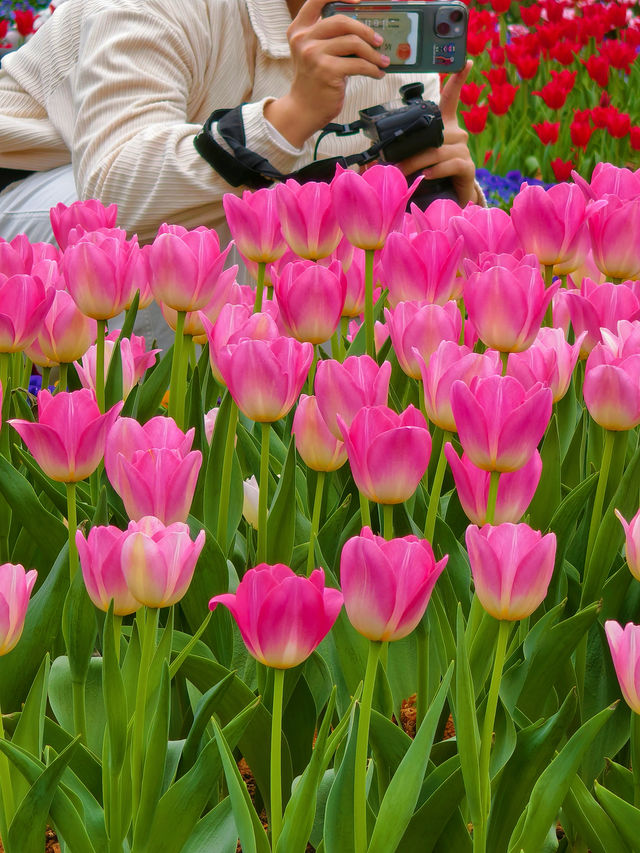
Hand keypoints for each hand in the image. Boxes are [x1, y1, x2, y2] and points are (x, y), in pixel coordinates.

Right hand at [265, 0, 389, 147]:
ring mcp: (314, 54)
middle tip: (378, 41)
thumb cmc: (314, 81)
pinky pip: (358, 64)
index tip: (358, 0)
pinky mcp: (327, 71)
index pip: (317, 0)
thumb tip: (364, 31)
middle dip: (365, 30)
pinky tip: (377, 73)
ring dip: (373, 53)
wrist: (304, 109)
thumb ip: (329, 38)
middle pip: (342, 21)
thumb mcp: (314, 53)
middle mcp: (304, 39)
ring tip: (382, 61)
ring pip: (353, 43)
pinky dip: (373, 69)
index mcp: (299, 30)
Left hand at [396, 61, 478, 205]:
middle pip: (434, 134)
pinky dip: (437, 170)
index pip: (451, 98)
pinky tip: (427, 176)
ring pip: (439, 150)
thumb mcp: (410, 161)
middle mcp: (456, 134)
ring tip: (403, 173)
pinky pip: (451, 164)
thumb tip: (365, 164)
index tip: (466, 61)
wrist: (447, 200)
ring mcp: (463, 151)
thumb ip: (395, 156)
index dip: (458, 80)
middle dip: (411, 151)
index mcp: (443, 125)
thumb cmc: (428, 176)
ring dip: (418, 162)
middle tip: (393, 164)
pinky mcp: (467, 168)